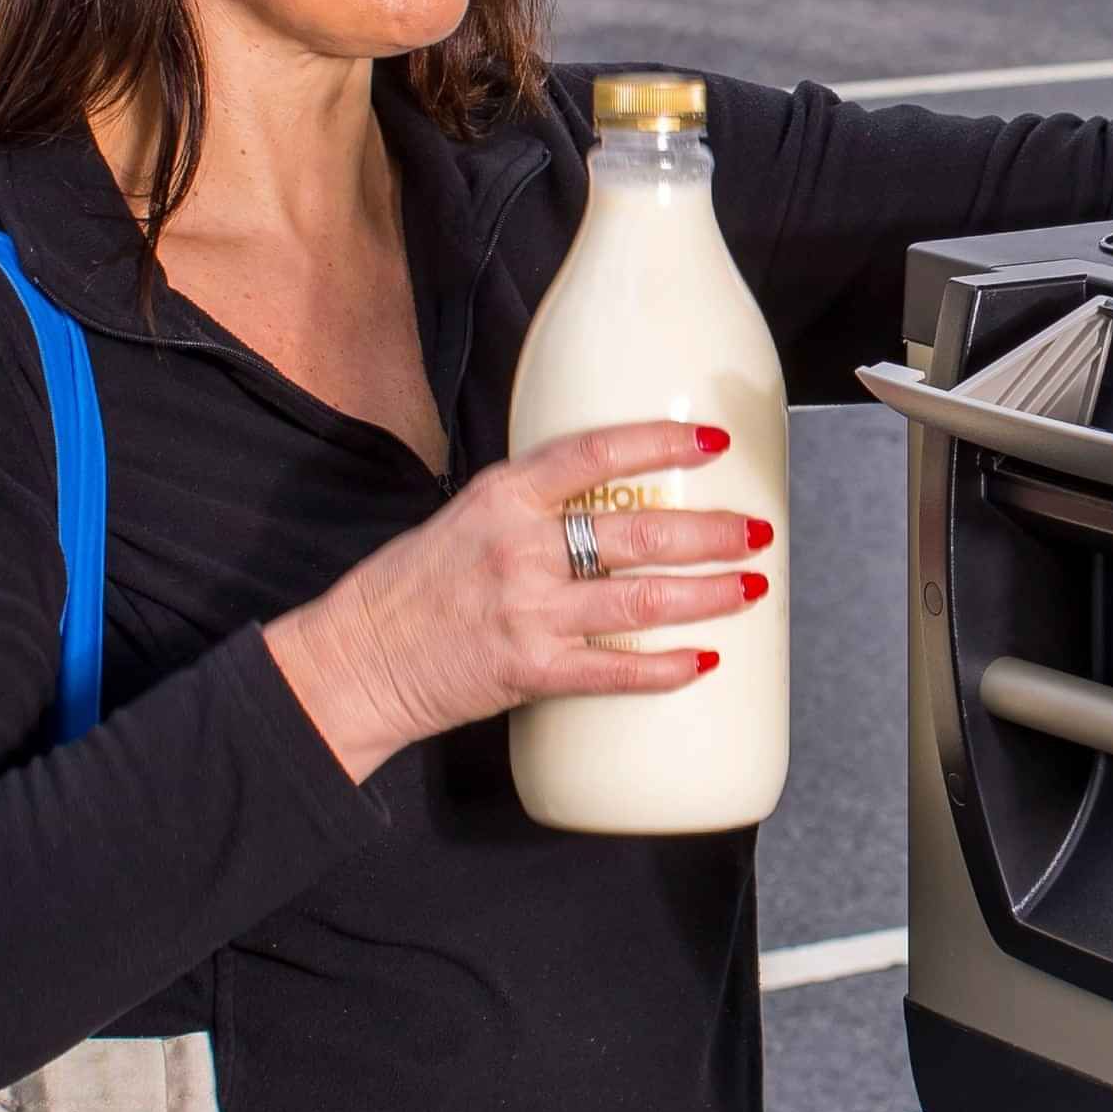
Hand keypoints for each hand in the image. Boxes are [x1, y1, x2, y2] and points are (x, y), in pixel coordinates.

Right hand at [261, 419, 769, 774]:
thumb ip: (530, 509)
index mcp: (502, 498)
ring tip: (751, 588)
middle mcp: (520, 548)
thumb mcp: (464, 520)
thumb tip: (604, 502)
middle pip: (639, 532)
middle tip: (756, 530)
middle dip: (710, 532)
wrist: (356, 659)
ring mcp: (527, 611)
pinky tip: (704, 661)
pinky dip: (666, 668)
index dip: (662, 443)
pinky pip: (615, 672)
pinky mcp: (529, 670)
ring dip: (708, 594)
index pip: (596, 453)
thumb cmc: (409, 590)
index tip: (713, 440)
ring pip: (641, 600)